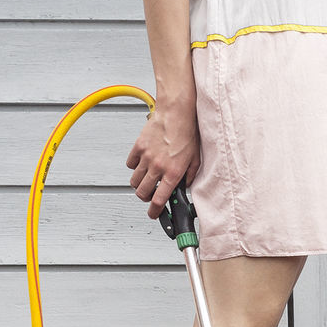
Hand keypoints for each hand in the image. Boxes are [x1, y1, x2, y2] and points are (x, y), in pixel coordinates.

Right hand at [126, 102, 200, 218]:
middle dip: (146, 198)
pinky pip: (130, 164)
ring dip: (140, 184)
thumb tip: (184, 186)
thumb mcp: (195, 159)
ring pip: (135, 181)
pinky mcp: (138, 147)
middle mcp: (157, 167)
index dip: (155, 212)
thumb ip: (189, 176)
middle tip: (150, 195)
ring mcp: (146, 157)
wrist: (176, 112)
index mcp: (173, 173)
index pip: (159, 200)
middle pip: (142, 193)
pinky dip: (134, 167)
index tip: (154, 214)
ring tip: (147, 179)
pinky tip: (143, 163)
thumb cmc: (187, 132)